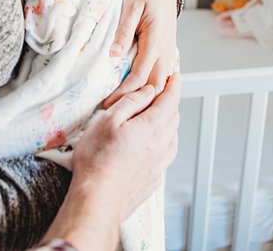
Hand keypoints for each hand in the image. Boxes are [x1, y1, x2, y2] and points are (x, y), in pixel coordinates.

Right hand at [53, 75, 178, 248]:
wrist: (100, 197)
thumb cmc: (97, 157)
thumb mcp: (107, 121)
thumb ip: (130, 103)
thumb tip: (149, 90)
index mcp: (151, 126)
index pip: (169, 100)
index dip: (173, 86)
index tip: (175, 75)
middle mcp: (162, 144)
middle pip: (174, 117)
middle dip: (171, 102)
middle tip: (165, 92)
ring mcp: (160, 163)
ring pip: (173, 136)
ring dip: (169, 122)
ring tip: (161, 115)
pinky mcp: (154, 177)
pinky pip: (166, 153)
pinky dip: (166, 141)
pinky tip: (157, 144)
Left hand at [103, 0, 178, 107]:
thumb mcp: (130, 8)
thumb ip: (123, 32)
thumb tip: (113, 55)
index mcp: (156, 42)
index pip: (140, 75)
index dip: (125, 92)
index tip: (109, 104)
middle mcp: (166, 51)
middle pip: (154, 86)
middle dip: (136, 101)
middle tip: (114, 113)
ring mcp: (168, 53)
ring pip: (160, 83)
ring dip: (145, 97)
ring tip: (124, 109)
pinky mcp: (166, 53)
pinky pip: (161, 76)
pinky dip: (151, 89)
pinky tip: (138, 97)